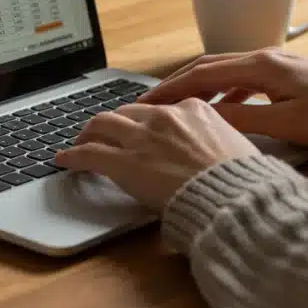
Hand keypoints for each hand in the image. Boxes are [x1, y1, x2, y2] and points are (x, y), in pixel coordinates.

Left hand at [55, 99, 259, 210]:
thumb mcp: (237, 147)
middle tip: (102, 134)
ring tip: (78, 143)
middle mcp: (165, 116)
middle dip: (112, 123)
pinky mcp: (125, 162)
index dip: (144, 119)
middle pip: (126, 112)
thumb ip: (217, 142)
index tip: (139, 128)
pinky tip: (63, 160)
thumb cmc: (244, 182)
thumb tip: (216, 152)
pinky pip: (89, 153)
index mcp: (194, 109)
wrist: (234, 198)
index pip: (159, 108)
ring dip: (87, 133)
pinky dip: (72, 156)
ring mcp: (143, 137)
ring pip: (102, 125)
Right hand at [138, 49, 307, 146]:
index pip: (200, 74)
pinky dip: (223, 93)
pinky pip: (243, 79)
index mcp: (260, 65)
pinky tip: (222, 110)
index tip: (143, 104)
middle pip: (207, 66)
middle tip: (149, 104)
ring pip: (224, 71)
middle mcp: (265, 56)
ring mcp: (278, 63)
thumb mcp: (286, 125)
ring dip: (198, 88)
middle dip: (175, 84)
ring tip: (177, 109)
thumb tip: (201, 119)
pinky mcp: (288, 73)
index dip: (168, 89)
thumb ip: (241, 120)